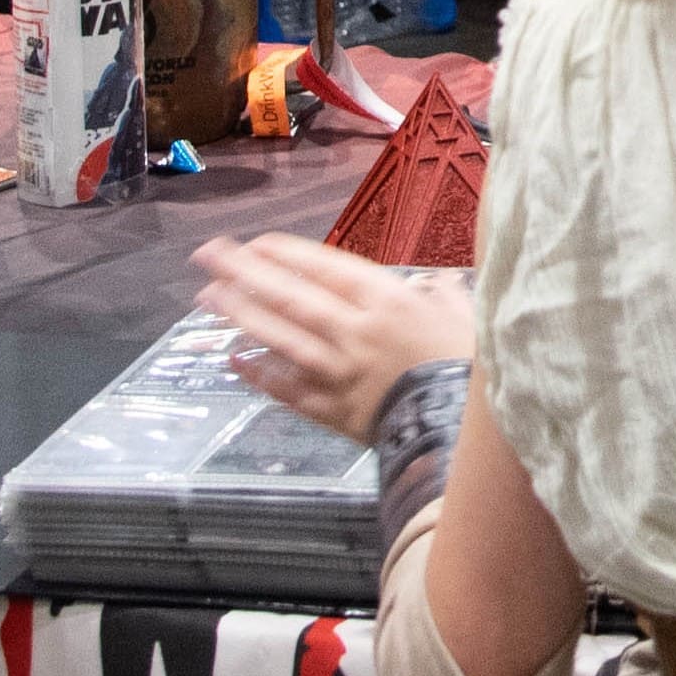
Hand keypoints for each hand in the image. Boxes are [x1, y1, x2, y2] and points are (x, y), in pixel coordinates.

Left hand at [192, 233, 476, 440]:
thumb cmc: (467, 369)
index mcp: (386, 301)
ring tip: (208, 297)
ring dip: (242, 316)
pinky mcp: (334, 412)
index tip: (253, 242)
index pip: (323, 268)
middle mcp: (355, 332)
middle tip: (207, 256)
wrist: (462, 433)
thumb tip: (435, 284)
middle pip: (291, 297)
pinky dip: (260, 375)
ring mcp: (340, 373)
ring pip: (282, 339)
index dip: (285, 254)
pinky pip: (289, 390)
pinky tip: (234, 361)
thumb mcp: (463, 318)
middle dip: (245, 273)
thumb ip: (441, 296)